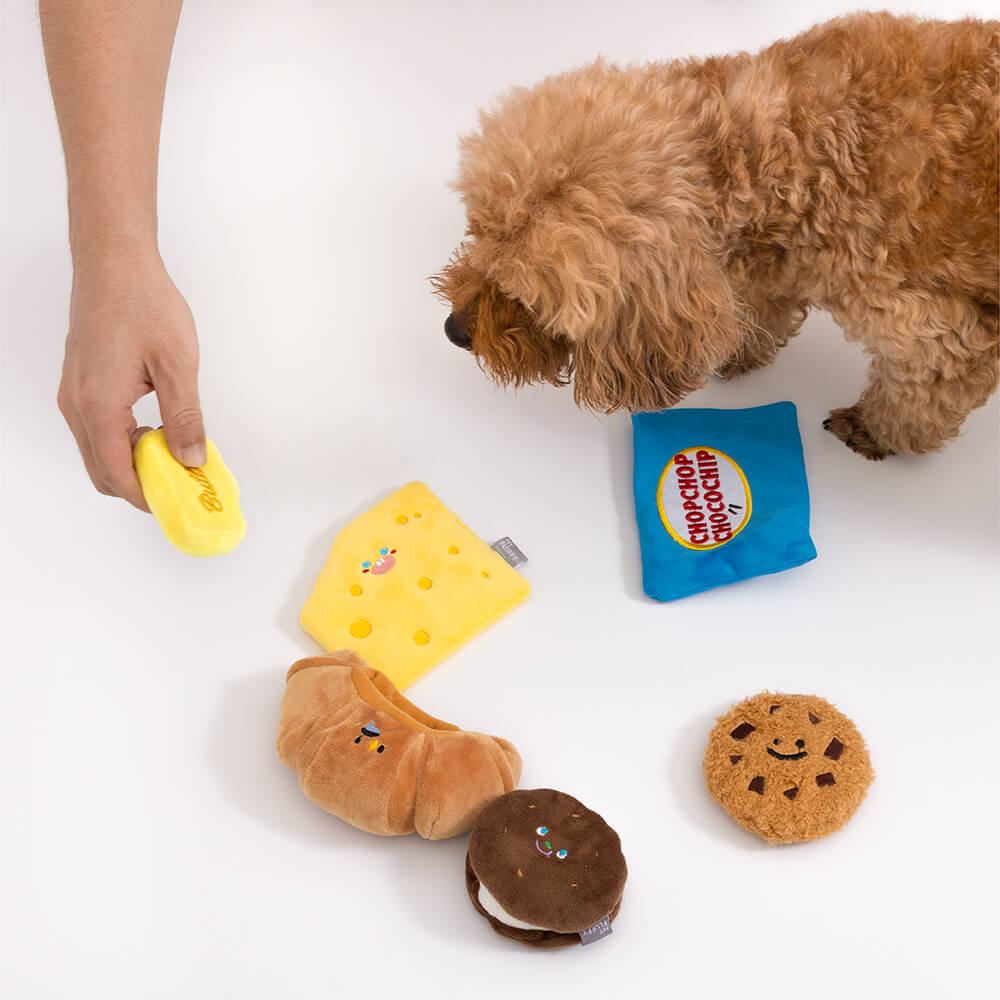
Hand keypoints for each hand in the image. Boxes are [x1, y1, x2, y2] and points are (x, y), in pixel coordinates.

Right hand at [58, 248, 205, 510]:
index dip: (148, 497)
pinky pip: (96, 430)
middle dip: (140, 485)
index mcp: (99, 406)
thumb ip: (185, 418)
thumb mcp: (177, 365)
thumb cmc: (143, 303)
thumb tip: (192, 458)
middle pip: (102, 471)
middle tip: (181, 483)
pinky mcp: (78, 384)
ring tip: (174, 453)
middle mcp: (77, 405)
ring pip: (97, 452)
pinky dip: (123, 442)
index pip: (117, 474)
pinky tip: (156, 429)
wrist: (114, 262)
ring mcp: (73, 394)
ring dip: (132, 462)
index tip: (179, 502)